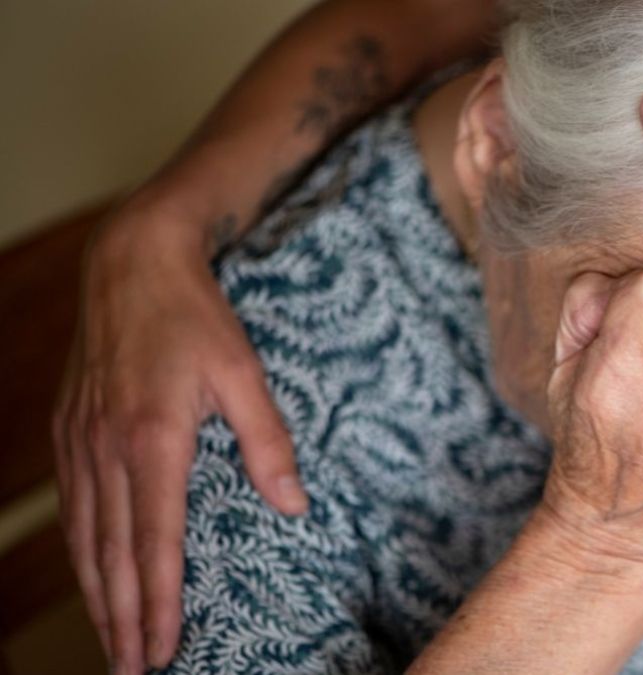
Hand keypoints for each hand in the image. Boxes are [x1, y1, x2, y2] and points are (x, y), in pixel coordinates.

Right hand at [52, 201, 305, 673]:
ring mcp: (81, 441)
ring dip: (98, 595)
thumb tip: (293, 504)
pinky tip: (91, 574)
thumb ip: (268, 442)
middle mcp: (107, 449)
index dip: (158, 603)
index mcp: (152, 440)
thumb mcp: (245, 373)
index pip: (156, 542)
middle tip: (134, 670)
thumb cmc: (196, 318)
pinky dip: (81, 552)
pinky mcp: (70, 431)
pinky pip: (73, 508)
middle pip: (113, 554)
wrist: (132, 264)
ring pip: (85, 538)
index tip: (164, 650)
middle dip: (123, 618)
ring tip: (111, 642)